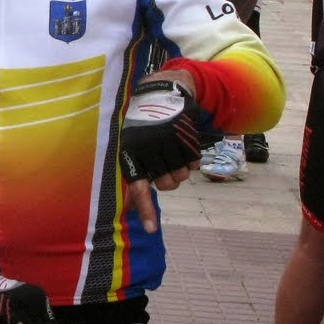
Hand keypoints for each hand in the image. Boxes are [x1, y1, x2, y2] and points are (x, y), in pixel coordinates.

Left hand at [119, 77, 202, 232]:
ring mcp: (170, 145)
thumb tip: (129, 206)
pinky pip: (193, 165)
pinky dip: (191, 161)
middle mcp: (151, 151)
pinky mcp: (186, 140)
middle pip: (167, 185)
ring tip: (172, 152)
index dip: (145, 209)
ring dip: (180, 170)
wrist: (161, 93)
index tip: (151, 230)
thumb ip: (134, 173)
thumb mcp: (131, 145)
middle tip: (165, 164)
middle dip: (168, 179)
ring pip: (182, 176)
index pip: (138, 187)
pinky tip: (182, 147)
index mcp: (132, 153)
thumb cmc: (142, 124)